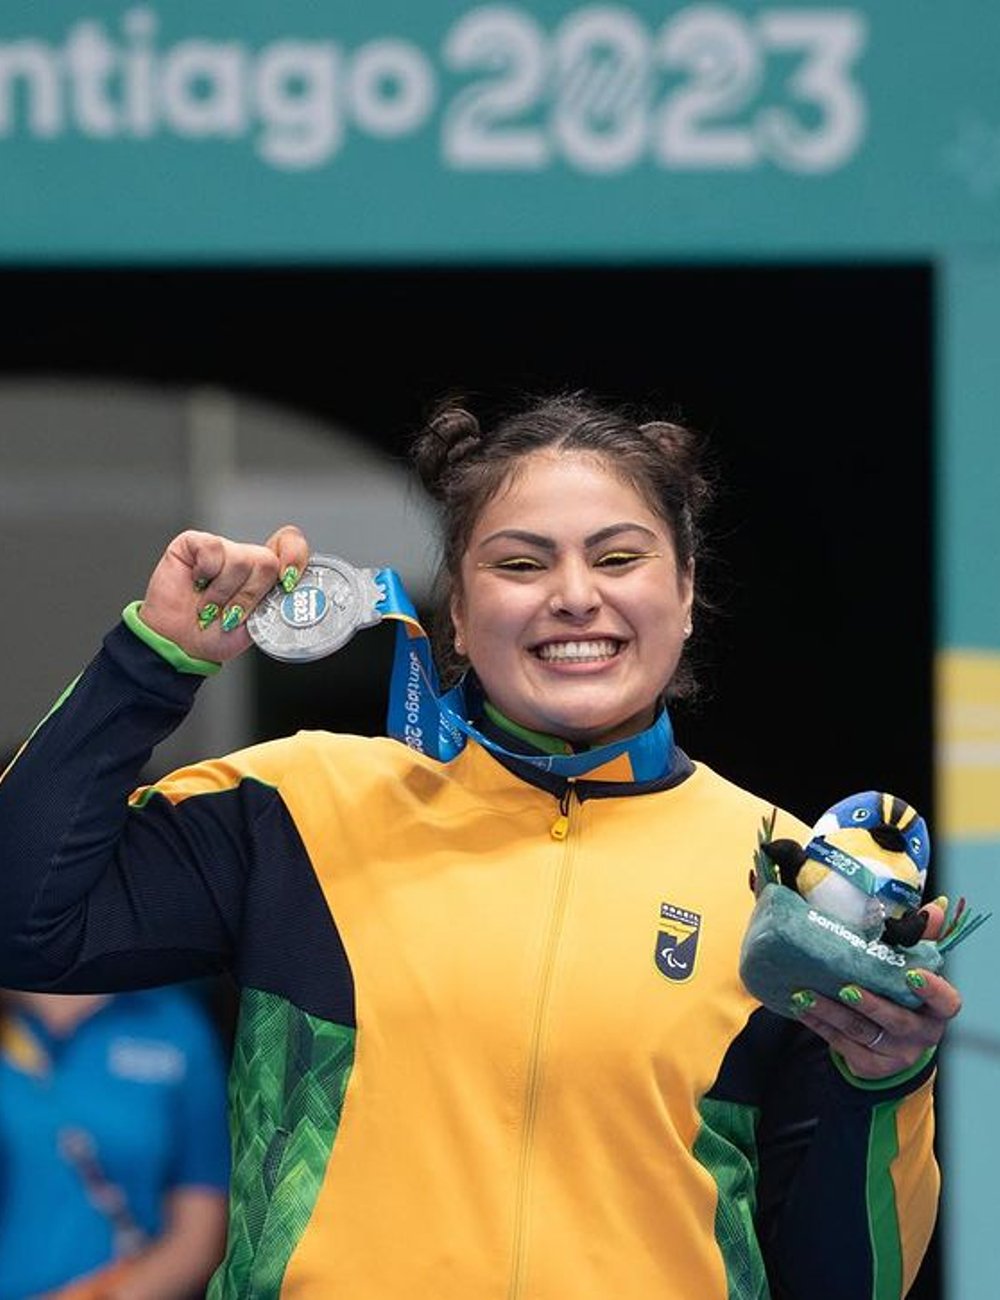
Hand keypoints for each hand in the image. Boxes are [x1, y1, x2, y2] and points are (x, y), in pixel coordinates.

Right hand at [138, 525, 309, 662]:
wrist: (180, 644)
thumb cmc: (215, 635)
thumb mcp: (256, 627)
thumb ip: (276, 605)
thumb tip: (292, 590)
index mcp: (264, 575)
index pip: (290, 545)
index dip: (294, 557)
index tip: (287, 582)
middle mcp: (245, 557)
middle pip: (268, 561)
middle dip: (250, 596)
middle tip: (231, 615)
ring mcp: (220, 548)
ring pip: (241, 559)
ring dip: (223, 594)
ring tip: (208, 608)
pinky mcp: (193, 543)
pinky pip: (212, 548)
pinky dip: (205, 572)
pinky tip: (196, 582)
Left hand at [794, 902, 962, 1079]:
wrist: (889, 1040)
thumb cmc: (900, 992)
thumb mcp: (912, 966)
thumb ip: (920, 939)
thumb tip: (931, 908)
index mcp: (937, 1009)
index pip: (946, 1001)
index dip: (931, 990)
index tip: (911, 974)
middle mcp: (922, 1034)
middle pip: (896, 1020)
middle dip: (869, 1004)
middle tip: (844, 987)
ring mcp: (898, 1053)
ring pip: (862, 1033)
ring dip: (831, 1012)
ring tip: (804, 994)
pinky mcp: (872, 1065)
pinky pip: (842, 1045)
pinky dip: (820, 1025)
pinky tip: (802, 1009)